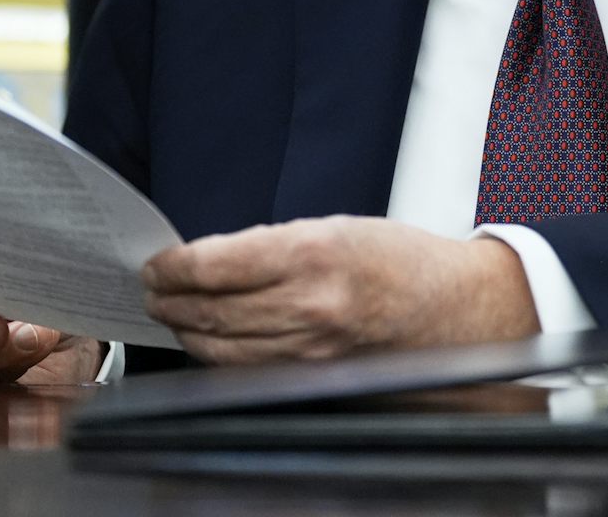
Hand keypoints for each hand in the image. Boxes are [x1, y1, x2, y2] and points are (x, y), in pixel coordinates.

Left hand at [142, 215, 540, 364]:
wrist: (455, 309)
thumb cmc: (400, 261)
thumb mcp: (335, 228)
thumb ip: (271, 247)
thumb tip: (209, 262)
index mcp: (314, 253)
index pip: (214, 265)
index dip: (173, 266)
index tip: (157, 263)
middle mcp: (310, 304)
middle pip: (209, 312)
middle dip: (169, 300)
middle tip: (152, 289)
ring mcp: (313, 349)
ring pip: (221, 349)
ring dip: (186, 332)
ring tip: (172, 314)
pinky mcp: (316, 378)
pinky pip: (248, 371)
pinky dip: (219, 357)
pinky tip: (209, 342)